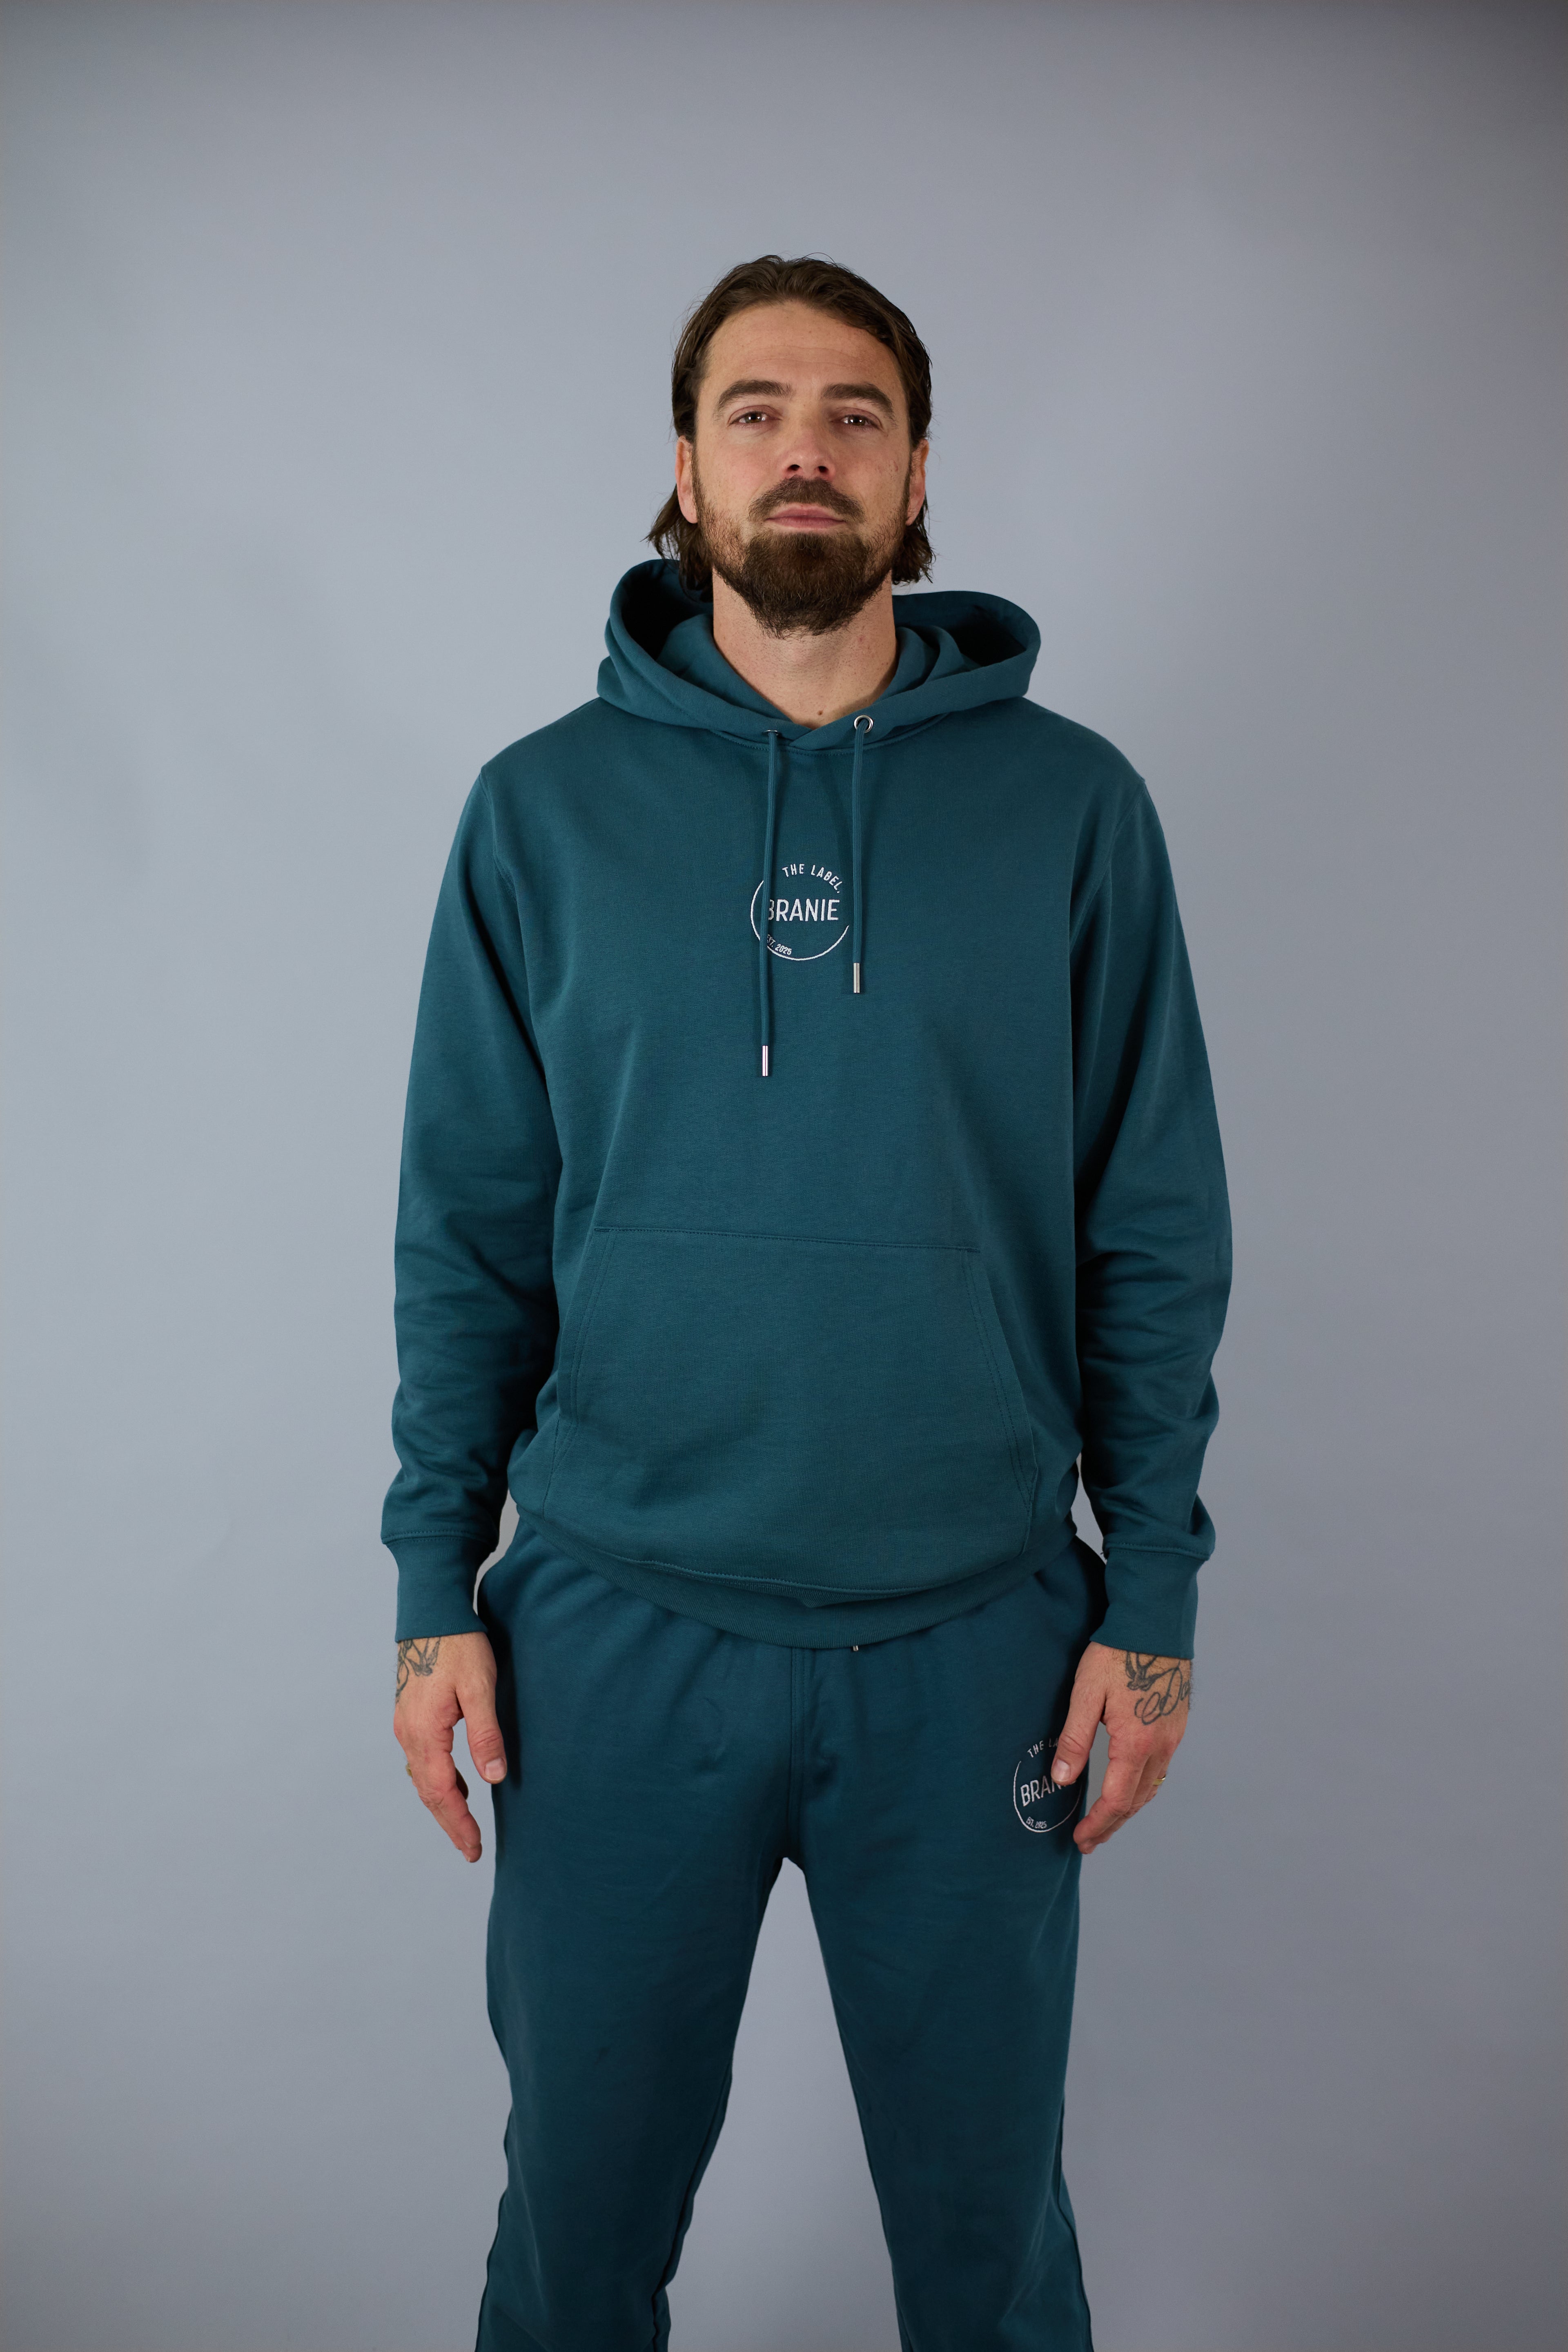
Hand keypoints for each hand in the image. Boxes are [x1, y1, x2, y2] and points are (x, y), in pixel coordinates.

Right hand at [393, 1632, 507, 1861]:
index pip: (442, 1791)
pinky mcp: (410, 1716)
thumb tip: (494, 1778)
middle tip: (471, 1851)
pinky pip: (421, 1760)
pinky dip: (438, 1780)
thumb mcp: (480, 1688)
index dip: (459, 1823)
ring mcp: (405, 1724)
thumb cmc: (459, 1645)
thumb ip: (485, 1734)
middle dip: (450, 1823)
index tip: (475, 1848)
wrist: (431, 1611)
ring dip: (442, 1804)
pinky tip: (458, 1786)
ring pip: (422, 1778)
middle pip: (428, 1792)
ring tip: (464, 1828)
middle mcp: (408, 1733)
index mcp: (425, 1731)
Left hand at [1050, 1640, 1191, 1856]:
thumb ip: (1074, 1739)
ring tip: (1106, 1822)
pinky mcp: (1177, 1725)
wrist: (1155, 1624)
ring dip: (1128, 1809)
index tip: (1080, 1839)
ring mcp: (1172, 1737)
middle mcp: (1160, 1747)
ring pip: (1151, 1788)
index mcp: (1136, 1744)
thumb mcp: (1086, 1695)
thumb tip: (1063, 1779)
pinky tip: (1128, 1787)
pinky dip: (1142, 1788)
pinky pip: (1160, 1769)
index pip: (1116, 1800)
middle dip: (1111, 1825)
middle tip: (1089, 1841)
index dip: (1097, 1824)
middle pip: (1136, 1801)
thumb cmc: (1116, 1655)